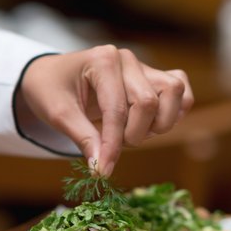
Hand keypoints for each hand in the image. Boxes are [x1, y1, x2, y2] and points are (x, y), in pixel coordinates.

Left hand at [19, 46, 193, 176]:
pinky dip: (174, 111)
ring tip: (130, 132)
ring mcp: (143, 66)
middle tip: (110, 144)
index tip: (103, 171)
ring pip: (174, 92)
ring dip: (158, 123)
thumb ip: (83, 138)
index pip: (116, 109)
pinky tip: (151, 124)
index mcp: (102, 60)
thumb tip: (102, 168)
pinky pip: (181, 91)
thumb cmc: (50, 90)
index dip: (112, 144)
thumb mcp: (58, 114)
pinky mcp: (153, 77)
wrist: (49, 76)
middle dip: (132, 134)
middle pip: (148, 103)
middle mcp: (127, 59)